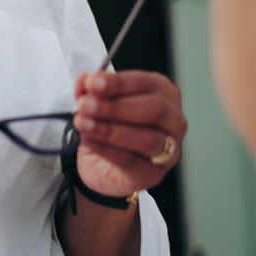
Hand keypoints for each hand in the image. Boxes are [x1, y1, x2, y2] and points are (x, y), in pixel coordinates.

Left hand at [72, 71, 186, 197]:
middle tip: (84, 105)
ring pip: (148, 139)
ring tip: (82, 123)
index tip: (92, 82)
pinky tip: (89, 141)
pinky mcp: (152, 174)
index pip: (146, 83)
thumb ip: (90, 90)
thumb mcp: (97, 102)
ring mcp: (168, 150)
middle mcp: (173, 120)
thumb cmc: (109, 124)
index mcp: (163, 92)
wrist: (102, 164)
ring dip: (110, 130)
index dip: (118, 83)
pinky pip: (132, 161)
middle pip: (155, 109)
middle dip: (115, 107)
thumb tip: (83, 80)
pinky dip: (107, 150)